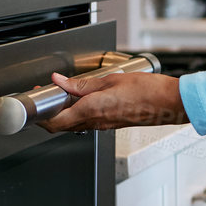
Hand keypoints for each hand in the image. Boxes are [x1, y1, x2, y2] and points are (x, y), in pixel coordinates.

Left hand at [40, 72, 189, 132]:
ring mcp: (105, 125)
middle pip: (61, 126)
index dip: (39, 114)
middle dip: (48, 114)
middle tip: (46, 97)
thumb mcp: (111, 79)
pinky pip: (88, 122)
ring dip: (64, 113)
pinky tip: (84, 100)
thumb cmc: (149, 91)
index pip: (54, 121)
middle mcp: (96, 121)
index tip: (35, 101)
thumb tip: (61, 82)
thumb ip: (83, 83)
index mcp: (91, 110)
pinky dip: (79, 113)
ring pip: (74, 124)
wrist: (171, 103)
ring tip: (64, 95)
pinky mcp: (113, 123)